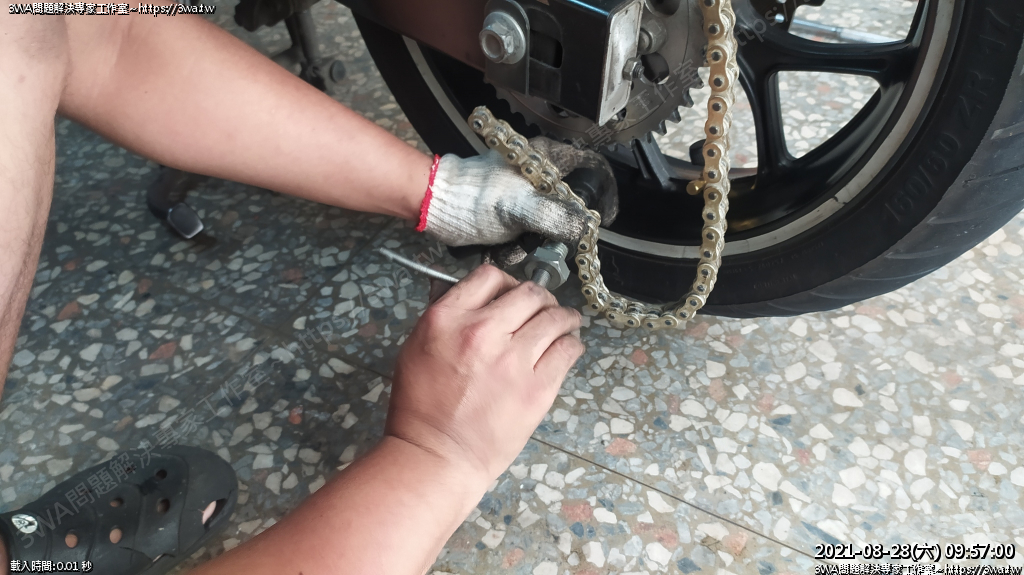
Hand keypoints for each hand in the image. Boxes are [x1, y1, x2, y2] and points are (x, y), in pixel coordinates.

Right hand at [385, 265, 583, 482]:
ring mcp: (513, 360)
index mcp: (447, 319)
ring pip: (555, 318)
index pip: (489, 276)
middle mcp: (482, 331)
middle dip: (541, 299)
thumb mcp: (416, 348)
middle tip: (545, 309)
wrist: (437, 456)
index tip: (513, 294)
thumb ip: (444, 317)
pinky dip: (572, 344)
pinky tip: (568, 347)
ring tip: (567, 323)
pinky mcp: (537, 387)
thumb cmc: (421, 407)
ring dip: (565, 318)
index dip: (507, 281)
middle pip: (530, 293)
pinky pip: (567, 350)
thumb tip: (468, 296)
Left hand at [418, 139, 616, 248]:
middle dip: (555, 233)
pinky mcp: (510, 214)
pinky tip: (499, 249)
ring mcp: (524, 196)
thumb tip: (585, 229)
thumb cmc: (472, 198)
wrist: (435, 205)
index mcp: (546, 162)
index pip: (592, 168)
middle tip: (540, 243)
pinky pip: (525, 237)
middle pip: (571, 206)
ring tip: (509, 246)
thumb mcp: (519, 208)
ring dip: (530, 244)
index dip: (604, 193)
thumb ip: (557, 217)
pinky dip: (514, 248)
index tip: (603, 220)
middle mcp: (539, 176)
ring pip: (547, 227)